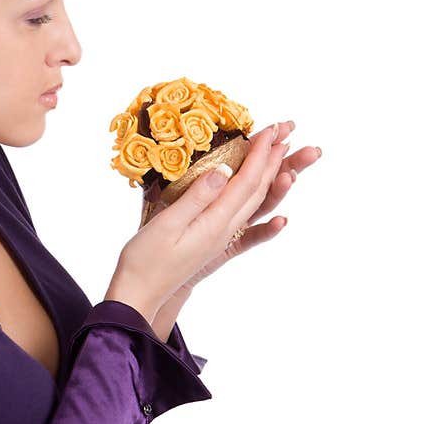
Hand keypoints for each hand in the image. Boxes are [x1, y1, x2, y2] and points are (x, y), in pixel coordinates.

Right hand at [148, 120, 321, 341]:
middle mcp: (225, 230)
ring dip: (270, 178)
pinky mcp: (213, 242)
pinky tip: (278, 216)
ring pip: (254, 204)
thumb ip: (197, 197)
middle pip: (257, 190)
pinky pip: (245, 221)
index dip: (260, 154)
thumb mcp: (168, 223)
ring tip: (283, 157)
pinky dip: (262, 212)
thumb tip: (224, 171)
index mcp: (215, 222)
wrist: (140, 293)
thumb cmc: (146, 259)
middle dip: (272, 159)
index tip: (270, 130)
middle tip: (284, 133)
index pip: (246, 181)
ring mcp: (221, 238)